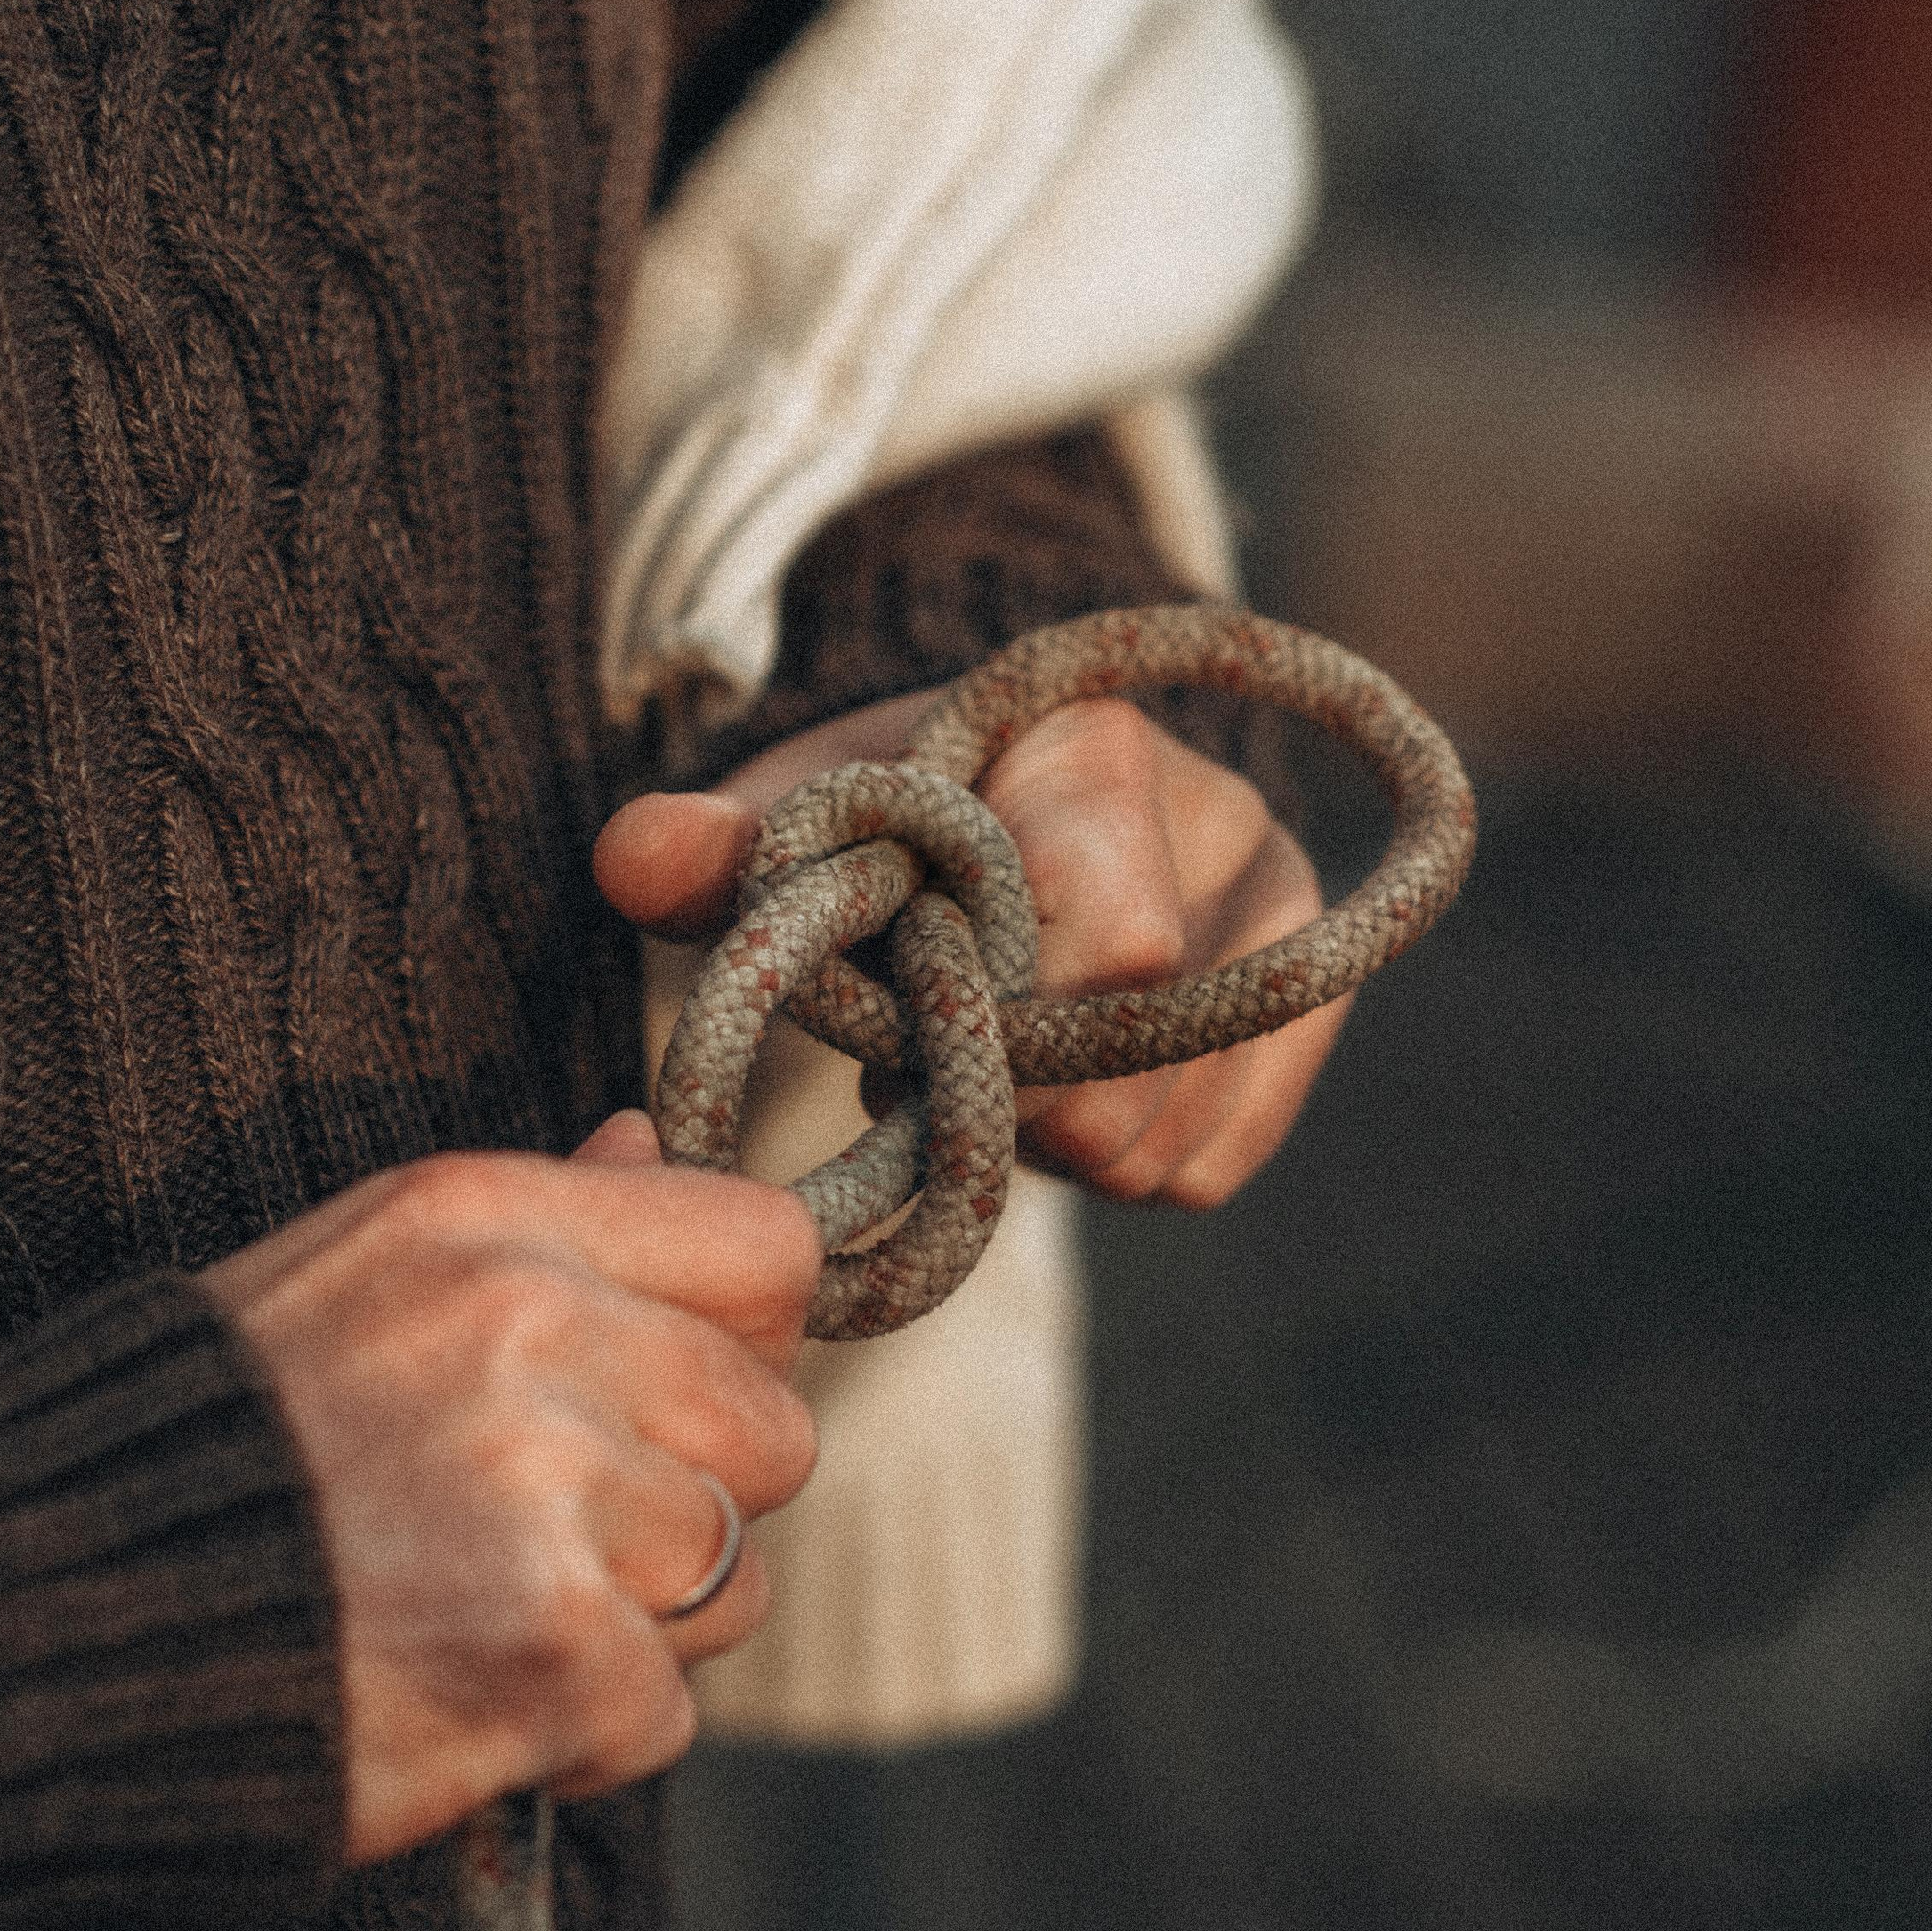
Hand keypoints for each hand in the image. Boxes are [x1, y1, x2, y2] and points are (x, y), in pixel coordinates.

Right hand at [201, 1117, 819, 1862]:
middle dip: (689, 1508)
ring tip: (482, 1619)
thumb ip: (531, 1227)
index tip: (661, 1402)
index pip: (767, 1246)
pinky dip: (576, 1743)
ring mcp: (545, 1493)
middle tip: (546, 1544)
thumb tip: (654, 1146)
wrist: (34, 1630)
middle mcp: (528, 1331)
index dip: (741, 1342)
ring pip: (732, 1583)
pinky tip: (461, 1704)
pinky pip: (662, 1717)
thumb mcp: (349, 1280)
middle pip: (776, 1431)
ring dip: (634, 1635)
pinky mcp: (550, 1652)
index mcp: (483, 1221)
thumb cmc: (197, 1457)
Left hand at [595, 688, 1344, 1206]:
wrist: (1010, 804)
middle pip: (1119, 1085)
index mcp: (1104, 755)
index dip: (996, 1026)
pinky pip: (1195, 1174)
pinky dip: (1105, 1169)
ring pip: (1154, 1146)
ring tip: (985, 1056)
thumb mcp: (803, 815)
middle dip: (996, 1101)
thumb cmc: (894, 814)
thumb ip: (723, 845)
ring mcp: (1290, 943)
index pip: (1114, 949)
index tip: (908, 1005)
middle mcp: (1233, 835)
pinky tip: (1051, 1093)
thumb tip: (627, 860)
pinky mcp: (1303, 1040)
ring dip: (1039, 1143)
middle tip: (921, 1049)